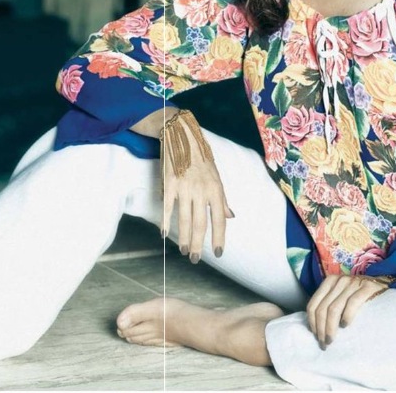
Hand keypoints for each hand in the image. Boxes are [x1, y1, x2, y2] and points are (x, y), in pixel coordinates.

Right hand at [161, 124, 233, 263]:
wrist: (181, 135)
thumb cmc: (201, 156)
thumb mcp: (217, 176)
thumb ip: (222, 199)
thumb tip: (230, 216)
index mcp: (216, 189)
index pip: (219, 220)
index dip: (219, 238)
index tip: (218, 252)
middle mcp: (202, 191)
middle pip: (200, 224)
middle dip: (198, 245)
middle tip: (195, 259)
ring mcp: (185, 188)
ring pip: (184, 220)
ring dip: (183, 238)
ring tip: (183, 251)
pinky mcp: (169, 184)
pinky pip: (168, 208)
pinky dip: (166, 222)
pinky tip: (165, 234)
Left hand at [306, 274, 387, 348]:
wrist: (385, 285)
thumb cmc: (362, 296)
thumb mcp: (342, 295)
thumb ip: (330, 304)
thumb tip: (316, 326)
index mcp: (330, 282)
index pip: (313, 304)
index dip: (312, 322)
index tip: (314, 335)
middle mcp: (339, 280)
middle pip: (323, 308)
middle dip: (321, 328)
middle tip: (324, 343)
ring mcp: (353, 283)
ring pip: (334, 308)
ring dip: (330, 328)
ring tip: (331, 340)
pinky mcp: (367, 287)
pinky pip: (352, 303)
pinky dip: (346, 316)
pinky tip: (345, 326)